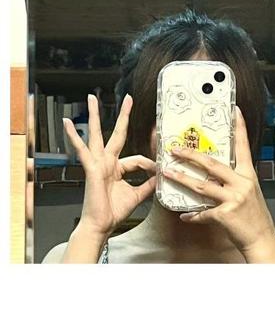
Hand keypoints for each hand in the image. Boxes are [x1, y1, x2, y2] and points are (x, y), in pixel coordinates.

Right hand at [63, 94, 155, 238]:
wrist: (100, 225)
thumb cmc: (113, 212)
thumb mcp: (136, 195)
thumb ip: (148, 184)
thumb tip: (160, 175)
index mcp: (117, 168)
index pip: (137, 158)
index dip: (149, 165)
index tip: (157, 171)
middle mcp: (107, 162)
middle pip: (116, 134)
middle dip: (123, 116)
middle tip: (128, 98)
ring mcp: (98, 163)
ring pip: (97, 134)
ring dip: (95, 115)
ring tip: (92, 98)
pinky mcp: (91, 168)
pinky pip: (82, 149)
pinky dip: (74, 136)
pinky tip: (67, 123)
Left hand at [163, 106, 274, 261]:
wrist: (262, 240)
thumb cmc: (254, 217)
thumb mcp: (249, 193)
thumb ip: (234, 181)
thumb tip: (215, 172)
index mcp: (248, 175)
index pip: (243, 146)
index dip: (239, 127)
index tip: (234, 111)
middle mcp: (242, 183)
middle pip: (212, 164)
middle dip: (190, 155)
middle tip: (175, 149)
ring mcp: (234, 198)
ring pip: (201, 186)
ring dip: (182, 179)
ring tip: (168, 174)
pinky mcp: (225, 214)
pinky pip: (203, 212)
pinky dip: (192, 215)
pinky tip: (185, 216)